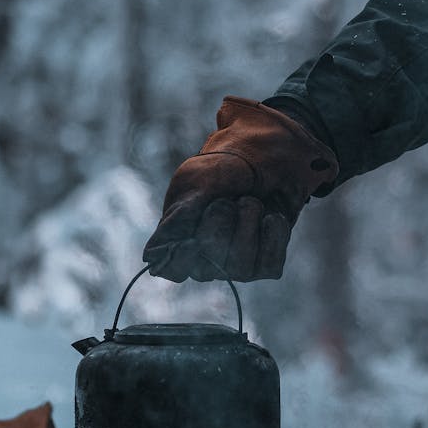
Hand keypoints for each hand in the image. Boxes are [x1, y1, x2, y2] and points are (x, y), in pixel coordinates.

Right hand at [143, 96, 337, 281]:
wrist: (265, 158)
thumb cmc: (223, 168)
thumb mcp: (198, 181)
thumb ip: (182, 217)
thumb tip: (153, 256)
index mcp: (177, 238)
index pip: (170, 268)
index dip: (181, 258)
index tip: (191, 239)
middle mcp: (204, 258)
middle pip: (208, 267)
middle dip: (220, 224)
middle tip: (227, 199)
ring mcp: (234, 266)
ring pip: (241, 268)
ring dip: (249, 225)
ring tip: (250, 201)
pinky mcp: (265, 265)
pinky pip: (270, 266)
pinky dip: (274, 235)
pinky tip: (271, 216)